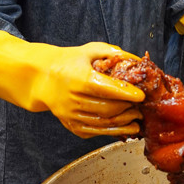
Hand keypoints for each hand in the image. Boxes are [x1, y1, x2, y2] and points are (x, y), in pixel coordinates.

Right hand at [0, 23, 144, 138]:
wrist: (41, 78)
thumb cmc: (68, 61)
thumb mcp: (90, 50)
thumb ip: (114, 54)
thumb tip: (138, 61)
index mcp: (79, 79)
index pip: (108, 89)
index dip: (127, 94)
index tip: (142, 95)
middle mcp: (74, 99)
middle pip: (108, 109)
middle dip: (128, 110)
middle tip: (141, 108)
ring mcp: (71, 115)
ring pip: (103, 124)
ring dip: (123, 124)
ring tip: (137, 121)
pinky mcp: (71, 125)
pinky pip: (94, 132)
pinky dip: (111, 132)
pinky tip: (124, 128)